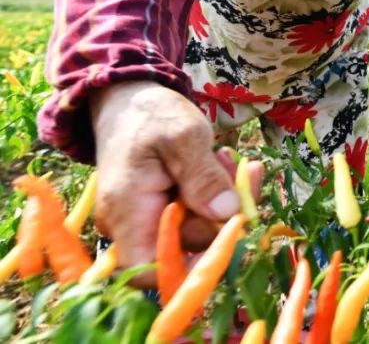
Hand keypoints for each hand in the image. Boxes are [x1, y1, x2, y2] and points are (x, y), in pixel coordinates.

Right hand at [90, 82, 260, 285]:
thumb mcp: (183, 136)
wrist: (129, 100)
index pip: (147, 271)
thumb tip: (227, 214)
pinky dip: (213, 196)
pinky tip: (222, 165)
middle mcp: (129, 227)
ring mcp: (144, 221)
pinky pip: (192, 216)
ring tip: (225, 159)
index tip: (227, 231)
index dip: (188, 266)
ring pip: (193, 231)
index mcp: (126, 213)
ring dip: (220, 201)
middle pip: (183, 248)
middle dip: (219, 215)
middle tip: (239, 172)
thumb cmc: (151, 115)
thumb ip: (202, 176)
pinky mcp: (161, 212)